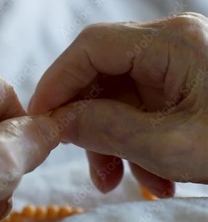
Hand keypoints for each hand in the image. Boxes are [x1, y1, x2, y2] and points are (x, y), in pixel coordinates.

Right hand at [29, 13, 207, 197]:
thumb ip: (107, 128)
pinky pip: (140, 106)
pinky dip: (133, 139)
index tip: (39, 117)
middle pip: (102, 72)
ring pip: (118, 93)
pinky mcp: (181, 84)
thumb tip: (57, 120)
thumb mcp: (172, 145)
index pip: (92, 46)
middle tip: (82, 160)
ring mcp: (177, 63)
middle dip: (86, 120)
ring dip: (110, 137)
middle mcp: (172, 44)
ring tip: (118, 179)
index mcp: (173, 42)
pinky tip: (149, 174)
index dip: (58, 81)